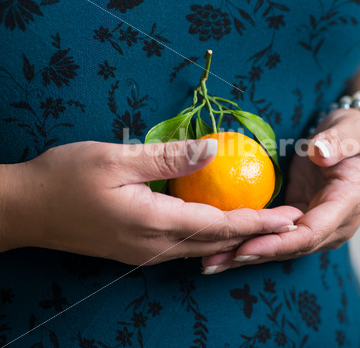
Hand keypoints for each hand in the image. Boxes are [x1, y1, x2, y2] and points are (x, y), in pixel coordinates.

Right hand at [0, 139, 301, 264]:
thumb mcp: (116, 158)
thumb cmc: (64, 178)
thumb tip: (214, 148)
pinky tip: (224, 227)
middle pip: (219, 242)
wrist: (23, 210)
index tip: (291, 217)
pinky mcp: (138, 249)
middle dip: (258, 233)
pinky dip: (213, 237)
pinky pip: (186, 246)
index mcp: (155, 224)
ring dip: (238, 237)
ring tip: (267, 225)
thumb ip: (169, 156)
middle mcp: (156, 246)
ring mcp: (146, 252)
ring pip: (204, 247)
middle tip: (292, 222)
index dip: (259, 221)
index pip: (221, 225)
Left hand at [201, 109, 359, 272]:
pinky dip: (250, 240)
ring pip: (280, 247)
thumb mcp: (351, 132)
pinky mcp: (302, 219)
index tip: (245, 247)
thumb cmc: (356, 134)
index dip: (277, 243)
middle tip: (212, 260)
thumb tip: (320, 153)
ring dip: (245, 255)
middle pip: (290, 248)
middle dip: (252, 255)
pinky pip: (275, 235)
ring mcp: (317, 226)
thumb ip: (337, 142)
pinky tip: (221, 245)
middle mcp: (333, 226)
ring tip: (208, 262)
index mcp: (346, 207)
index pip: (310, 234)